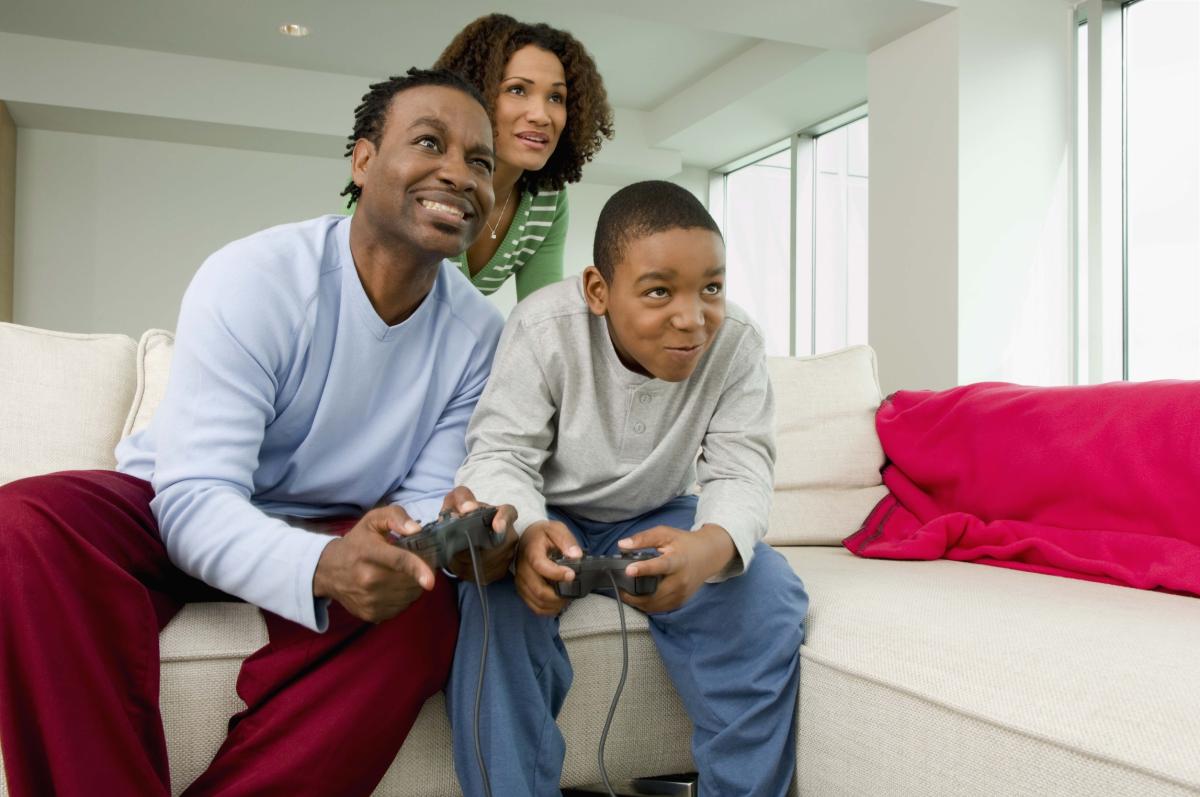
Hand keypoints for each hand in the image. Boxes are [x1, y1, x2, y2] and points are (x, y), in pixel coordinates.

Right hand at [312, 506, 435, 622]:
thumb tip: (416, 530)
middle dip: (420, 573)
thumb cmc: (357, 542)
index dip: (417, 569)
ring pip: (409, 596)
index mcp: (369, 552)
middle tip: (414, 563)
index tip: (431, 580)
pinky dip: (404, 599)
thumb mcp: (372, 520)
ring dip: (414, 586)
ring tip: (402, 574)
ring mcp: (369, 599)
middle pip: (409, 581)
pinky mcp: (371, 614)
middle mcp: (368, 579)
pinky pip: (401, 608)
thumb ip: (396, 517)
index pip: (398, 561)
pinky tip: (394, 587)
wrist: (328, 570)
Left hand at [441, 486, 517, 584]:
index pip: (509, 513)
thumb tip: (468, 508)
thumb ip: (461, 498)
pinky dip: (470, 570)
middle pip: (497, 543)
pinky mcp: (501, 570)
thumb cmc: (461, 514)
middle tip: (456, 547)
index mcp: (502, 513)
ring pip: (489, 561)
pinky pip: (486, 573)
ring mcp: (508, 553)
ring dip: (470, 560)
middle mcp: (510, 534)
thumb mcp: (457, 500)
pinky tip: (461, 564)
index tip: (496, 526)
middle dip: (475, 546)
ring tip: (455, 555)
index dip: (504, 520)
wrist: (462, 535)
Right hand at [515, 520, 582, 616]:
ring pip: (537, 601)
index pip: (540, 565)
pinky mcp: (522, 589)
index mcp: (531, 551)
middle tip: (573, 591)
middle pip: (538, 590)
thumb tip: (576, 555)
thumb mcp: (557, 530)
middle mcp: (522, 568)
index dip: (556, 573)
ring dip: (554, 604)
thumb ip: (566, 541)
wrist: (528, 538)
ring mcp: (521, 581)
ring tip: (568, 597)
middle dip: (558, 595)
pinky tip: (558, 603)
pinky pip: (534, 606)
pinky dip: (548, 609)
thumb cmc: (544, 535)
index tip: (571, 574)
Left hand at [617, 524, 735, 613]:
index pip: (660, 566)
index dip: (644, 569)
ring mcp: (682, 593)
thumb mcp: (666, 534)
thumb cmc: (684, 543)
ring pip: (656, 604)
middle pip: (655, 593)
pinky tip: (638, 599)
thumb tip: (622, 544)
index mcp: (678, 560)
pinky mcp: (681, 601)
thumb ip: (644, 538)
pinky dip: (647, 606)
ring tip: (625, 593)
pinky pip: (660, 608)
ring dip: (638, 602)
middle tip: (619, 588)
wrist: (708, 555)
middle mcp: (681, 580)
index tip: (629, 570)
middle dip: (635, 594)